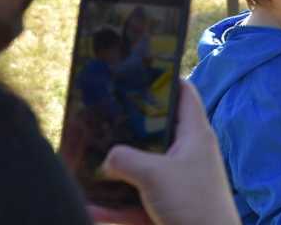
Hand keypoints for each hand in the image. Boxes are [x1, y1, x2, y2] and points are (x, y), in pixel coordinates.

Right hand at [89, 82, 239, 224]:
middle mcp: (188, 154)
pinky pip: (135, 202)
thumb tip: (107, 158)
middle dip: (128, 125)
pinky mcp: (168, 207)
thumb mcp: (154, 175)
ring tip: (86, 160)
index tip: (135, 72)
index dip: (164, 78)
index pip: (184, 93)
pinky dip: (114, 207)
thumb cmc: (194, 205)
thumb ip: (125, 159)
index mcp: (194, 135)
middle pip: (156, 129)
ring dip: (116, 169)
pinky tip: (90, 208)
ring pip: (141, 167)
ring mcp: (178, 181)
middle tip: (100, 115)